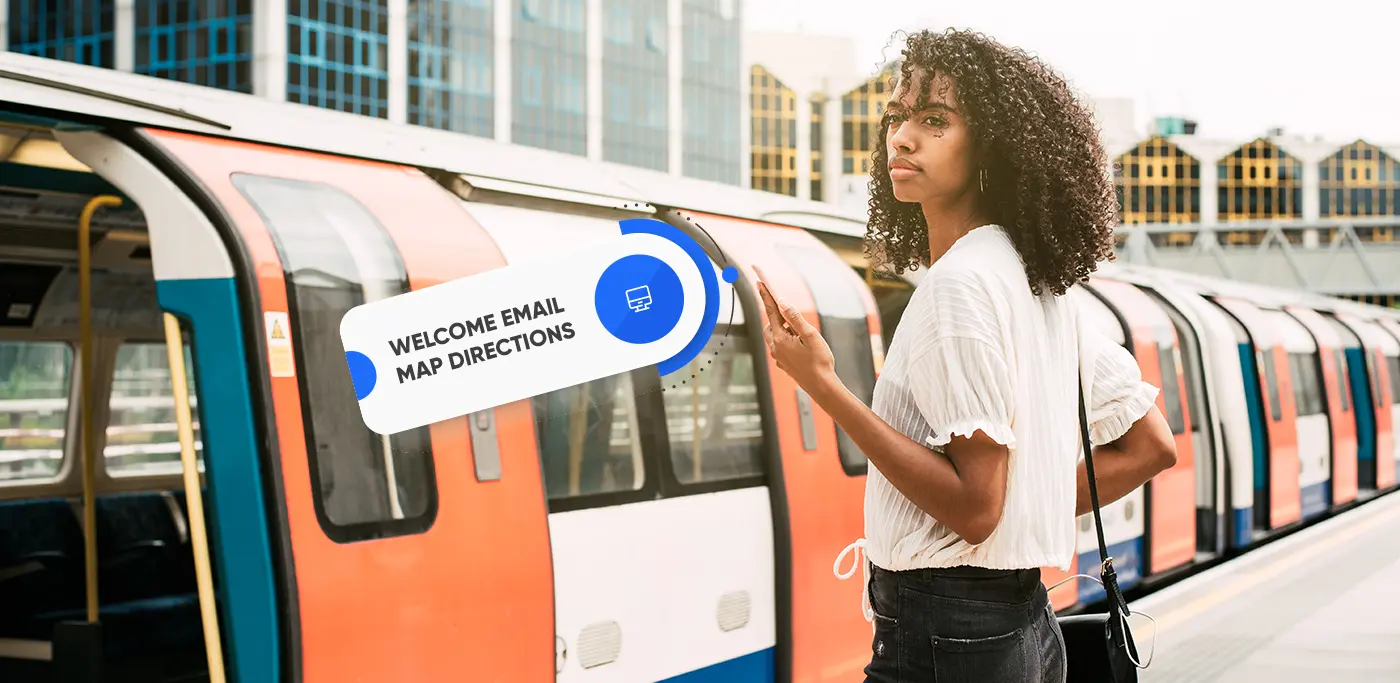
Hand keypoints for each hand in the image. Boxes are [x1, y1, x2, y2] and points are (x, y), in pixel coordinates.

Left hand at [753, 265, 837, 394]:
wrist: (822, 386)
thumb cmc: (819, 361)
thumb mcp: (811, 335)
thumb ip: (795, 318)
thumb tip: (784, 303)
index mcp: (781, 338)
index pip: (772, 311)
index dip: (766, 295)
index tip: (759, 282)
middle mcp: (776, 348)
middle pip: (770, 325)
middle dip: (774, 314)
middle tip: (782, 305)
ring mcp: (779, 357)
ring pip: (774, 337)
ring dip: (781, 328)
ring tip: (795, 327)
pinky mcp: (784, 365)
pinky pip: (780, 348)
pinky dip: (786, 340)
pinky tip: (798, 343)